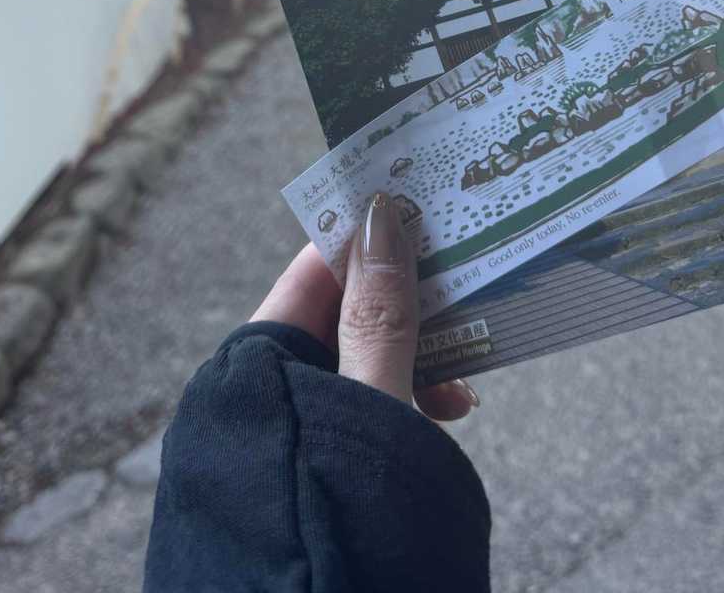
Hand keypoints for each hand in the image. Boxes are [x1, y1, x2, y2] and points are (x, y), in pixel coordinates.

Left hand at [251, 192, 479, 421]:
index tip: (415, 212)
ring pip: (370, 354)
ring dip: (421, 357)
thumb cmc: (349, 510)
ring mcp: (309, 413)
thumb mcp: (373, 400)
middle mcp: (278, 382)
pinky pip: (378, 395)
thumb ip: (381, 316)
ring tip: (460, 387)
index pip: (311, 273)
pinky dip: (413, 397)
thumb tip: (381, 218)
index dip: (364, 240)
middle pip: (348, 312)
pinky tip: (449, 412)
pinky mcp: (338, 443)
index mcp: (262, 362)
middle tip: (461, 299)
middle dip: (408, 309)